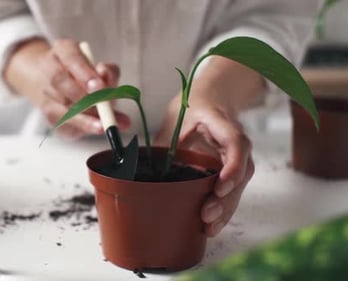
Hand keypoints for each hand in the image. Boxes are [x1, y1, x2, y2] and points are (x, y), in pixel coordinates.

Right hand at [3, 38, 129, 139]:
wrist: (55, 81)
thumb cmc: (84, 73)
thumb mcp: (100, 67)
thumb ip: (108, 72)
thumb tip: (108, 79)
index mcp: (63, 49)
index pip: (71, 57)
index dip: (84, 73)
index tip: (99, 86)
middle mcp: (48, 67)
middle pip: (59, 81)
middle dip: (83, 97)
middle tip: (105, 110)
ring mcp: (44, 91)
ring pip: (59, 107)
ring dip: (84, 119)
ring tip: (104, 125)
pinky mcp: (46, 112)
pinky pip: (61, 123)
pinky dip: (80, 127)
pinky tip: (94, 128)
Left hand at [155, 92, 253, 236]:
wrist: (211, 98)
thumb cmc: (191, 107)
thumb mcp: (174, 118)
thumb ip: (163, 143)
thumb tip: (138, 170)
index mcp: (222, 123)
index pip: (236, 144)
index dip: (232, 167)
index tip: (220, 187)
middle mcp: (235, 141)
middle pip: (241, 172)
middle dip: (225, 198)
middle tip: (206, 215)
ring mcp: (236, 156)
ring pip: (239, 185)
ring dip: (226, 208)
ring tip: (209, 227)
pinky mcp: (232, 168)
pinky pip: (232, 189)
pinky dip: (223, 207)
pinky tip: (212, 224)